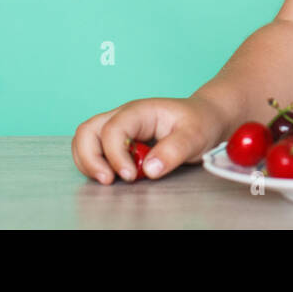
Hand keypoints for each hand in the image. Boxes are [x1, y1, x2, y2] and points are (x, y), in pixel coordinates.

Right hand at [72, 96, 227, 184]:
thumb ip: (174, 150)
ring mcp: (119, 127)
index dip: (116, 154)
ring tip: (108, 179)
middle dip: (90, 158)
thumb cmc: (200, 122)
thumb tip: (149, 169)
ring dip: (89, 162)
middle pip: (88, 130)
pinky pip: (94, 150)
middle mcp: (124, 117)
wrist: (207, 118)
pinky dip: (95, 164)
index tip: (130, 176)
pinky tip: (114, 175)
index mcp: (140, 111)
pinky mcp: (118, 141)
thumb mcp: (195, 135)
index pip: (114, 129)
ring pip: (85, 139)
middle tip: (108, 180)